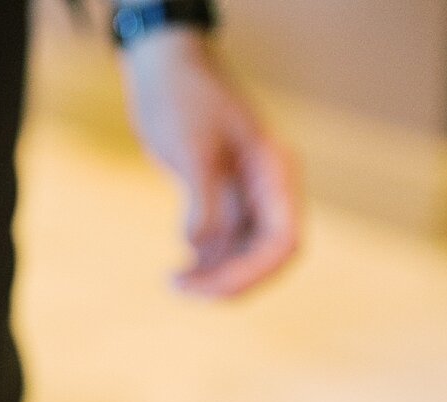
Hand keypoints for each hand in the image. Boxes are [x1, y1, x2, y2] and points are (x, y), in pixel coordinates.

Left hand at [119, 29, 298, 296]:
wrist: (162, 66)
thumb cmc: (181, 97)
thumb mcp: (192, 148)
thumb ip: (204, 200)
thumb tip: (202, 247)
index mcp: (275, 172)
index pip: (283, 242)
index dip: (253, 274)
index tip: (211, 289)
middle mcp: (269, 188)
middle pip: (265, 258)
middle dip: (229, 282)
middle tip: (184, 291)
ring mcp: (248, 196)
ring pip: (243, 258)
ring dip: (213, 278)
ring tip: (174, 283)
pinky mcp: (225, 200)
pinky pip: (225, 247)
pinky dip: (204, 264)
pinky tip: (178, 272)